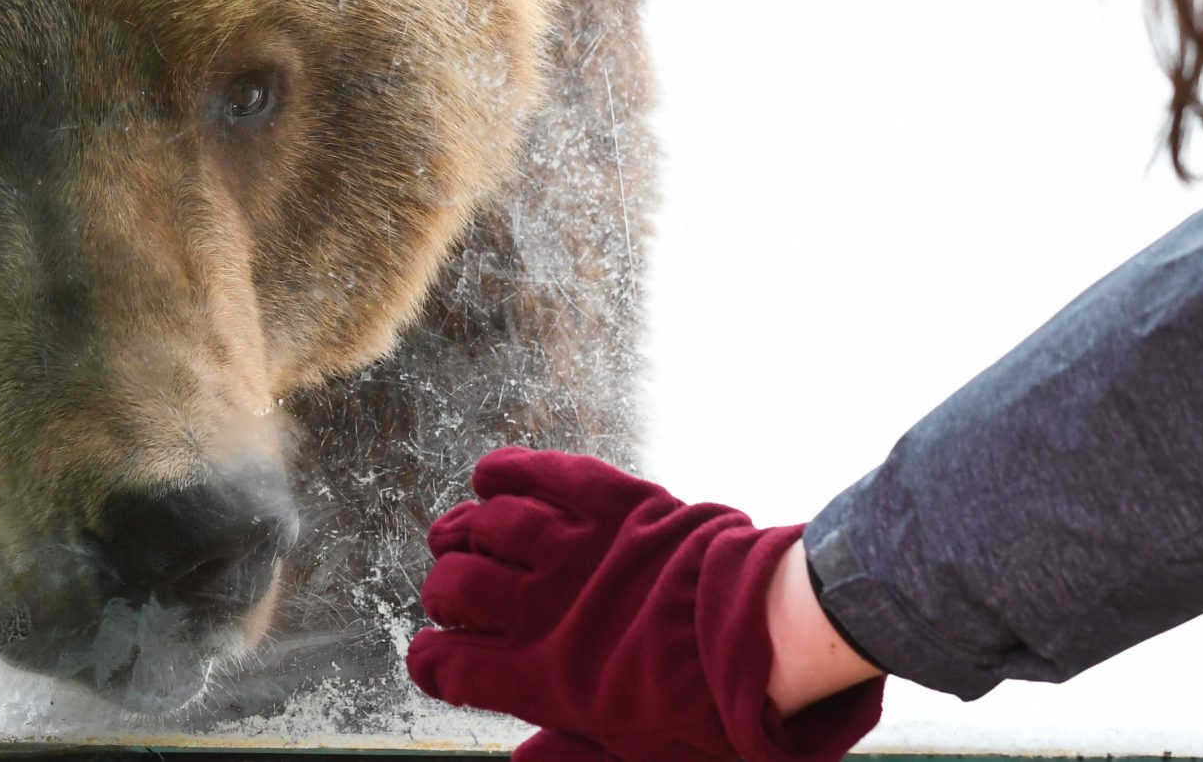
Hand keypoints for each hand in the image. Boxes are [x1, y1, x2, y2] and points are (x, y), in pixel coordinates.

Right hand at [406, 449, 882, 761]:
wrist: (770, 639)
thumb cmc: (712, 712)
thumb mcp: (637, 756)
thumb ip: (571, 757)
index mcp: (545, 678)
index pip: (451, 667)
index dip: (432, 661)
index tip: (436, 656)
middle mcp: (545, 609)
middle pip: (457, 589)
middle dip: (443, 591)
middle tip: (452, 590)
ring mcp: (576, 550)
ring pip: (489, 525)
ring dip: (464, 527)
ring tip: (458, 530)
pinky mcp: (612, 502)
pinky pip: (544, 474)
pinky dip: (510, 469)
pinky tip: (492, 473)